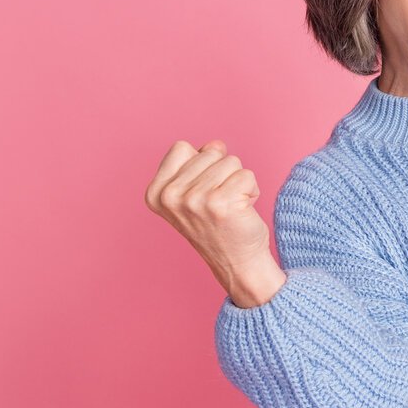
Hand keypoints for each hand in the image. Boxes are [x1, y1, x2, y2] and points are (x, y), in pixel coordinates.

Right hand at [144, 138, 272, 293]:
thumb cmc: (217, 224)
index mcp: (155, 192)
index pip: (181, 147)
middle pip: (210, 152)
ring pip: (231, 161)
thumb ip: (198, 162)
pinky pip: (247, 175)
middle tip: (219, 203)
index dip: (201, 163)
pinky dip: (252, 191)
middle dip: (222, 173)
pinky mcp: (220, 203)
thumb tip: (215, 144)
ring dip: (238, 182)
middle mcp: (169, 196)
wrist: (236, 262)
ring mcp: (193, 200)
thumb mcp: (193, 190)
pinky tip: (242, 211)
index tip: (201, 191)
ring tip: (230, 207)